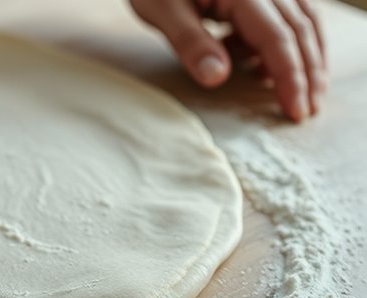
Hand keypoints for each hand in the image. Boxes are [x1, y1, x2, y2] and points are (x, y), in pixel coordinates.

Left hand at [131, 0, 325, 121]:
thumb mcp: (163, 11)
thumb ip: (191, 43)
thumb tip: (217, 78)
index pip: (277, 38)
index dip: (290, 76)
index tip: (295, 110)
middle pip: (299, 30)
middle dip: (308, 73)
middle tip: (308, 110)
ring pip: (303, 20)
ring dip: (308, 57)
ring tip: (307, 92)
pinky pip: (291, 13)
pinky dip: (291, 41)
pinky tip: (272, 68)